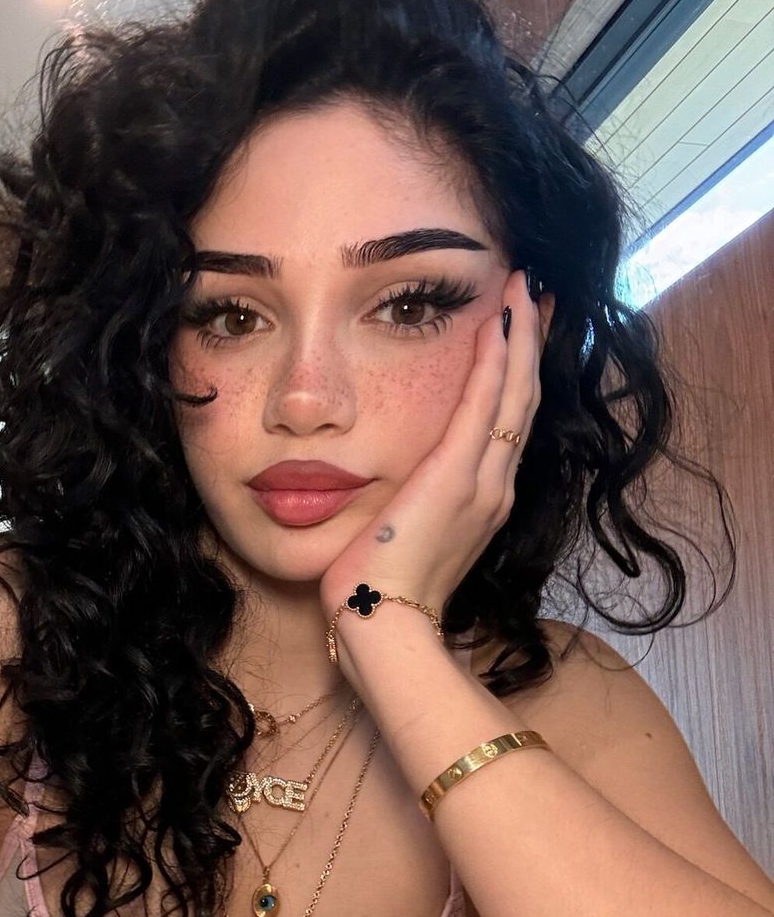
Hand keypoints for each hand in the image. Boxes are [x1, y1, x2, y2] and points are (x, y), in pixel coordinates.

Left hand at [319, 267, 544, 650]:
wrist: (384, 627)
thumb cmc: (380, 595)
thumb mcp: (401, 542)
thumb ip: (407, 513)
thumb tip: (391, 499)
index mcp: (480, 504)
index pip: (505, 426)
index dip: (516, 378)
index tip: (518, 335)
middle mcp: (493, 489)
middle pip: (521, 402)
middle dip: (530, 344)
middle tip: (535, 294)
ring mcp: (482, 483)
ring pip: (513, 394)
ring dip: (520, 337)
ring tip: (524, 289)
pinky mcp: (458, 477)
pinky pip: (484, 404)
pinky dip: (496, 360)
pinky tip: (499, 321)